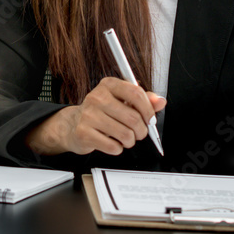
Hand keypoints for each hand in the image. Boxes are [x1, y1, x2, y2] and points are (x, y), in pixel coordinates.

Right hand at [26, 77, 165, 155]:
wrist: (73, 125)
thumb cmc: (101, 112)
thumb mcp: (122, 101)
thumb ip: (143, 100)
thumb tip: (160, 101)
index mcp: (109, 85)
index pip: (136, 93)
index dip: (148, 109)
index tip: (151, 119)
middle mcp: (97, 97)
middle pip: (133, 117)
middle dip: (141, 130)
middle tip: (139, 133)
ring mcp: (89, 115)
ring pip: (125, 134)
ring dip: (130, 141)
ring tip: (125, 138)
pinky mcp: (84, 133)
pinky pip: (113, 147)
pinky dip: (118, 149)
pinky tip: (112, 143)